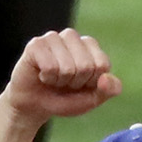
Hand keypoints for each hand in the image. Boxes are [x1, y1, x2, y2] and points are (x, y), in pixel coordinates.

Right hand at [4, 28, 120, 125]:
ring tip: (52, 78)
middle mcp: (72, 36)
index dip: (91, 83)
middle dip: (74, 83)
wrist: (34, 105)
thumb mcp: (91, 99)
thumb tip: (105, 78)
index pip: (102, 65)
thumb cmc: (64, 98)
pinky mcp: (36, 44)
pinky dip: (47, 78)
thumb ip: (108, 90)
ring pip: (67, 68)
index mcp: (90, 45)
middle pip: (86, 66)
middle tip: (63, 82)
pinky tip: (41, 75)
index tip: (80, 84)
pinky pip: (50, 67)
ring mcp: (53, 37)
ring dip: (59, 81)